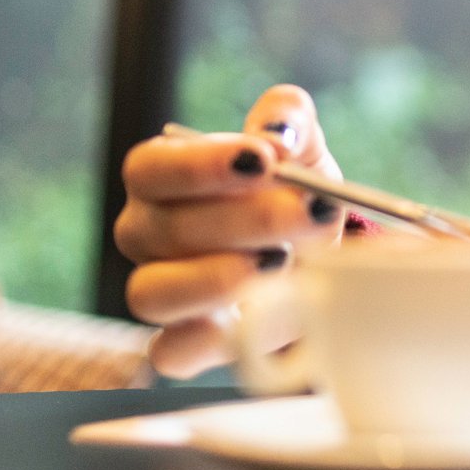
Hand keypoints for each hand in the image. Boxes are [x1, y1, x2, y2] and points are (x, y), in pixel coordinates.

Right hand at [115, 86, 346, 377]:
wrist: (322, 253)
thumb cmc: (293, 190)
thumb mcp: (302, 144)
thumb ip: (288, 117)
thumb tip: (276, 132)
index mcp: (161, 177)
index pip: (150, 168)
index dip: (202, 166)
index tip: (263, 160)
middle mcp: (146, 234)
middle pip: (165, 230)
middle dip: (247, 220)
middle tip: (310, 211)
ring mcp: (160, 291)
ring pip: (151, 293)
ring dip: (220, 278)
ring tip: (283, 261)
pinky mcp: (184, 342)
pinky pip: (171, 352)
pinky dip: (207, 340)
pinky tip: (254, 315)